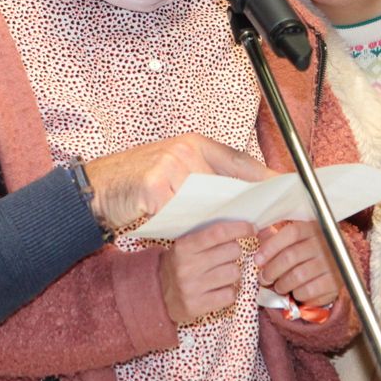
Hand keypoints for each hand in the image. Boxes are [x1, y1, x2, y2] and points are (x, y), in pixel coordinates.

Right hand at [84, 134, 269, 229]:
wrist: (94, 187)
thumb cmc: (137, 180)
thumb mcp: (174, 169)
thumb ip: (204, 177)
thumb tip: (241, 197)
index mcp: (194, 143)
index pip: (238, 160)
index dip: (263, 176)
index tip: (286, 187)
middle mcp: (184, 150)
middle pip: (225, 186)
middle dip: (239, 209)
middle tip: (256, 227)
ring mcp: (168, 167)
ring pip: (203, 204)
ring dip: (208, 223)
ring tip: (216, 236)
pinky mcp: (153, 188)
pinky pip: (178, 216)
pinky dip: (181, 229)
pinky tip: (179, 235)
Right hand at [160, 220, 249, 324]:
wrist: (156, 295)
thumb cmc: (177, 266)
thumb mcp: (185, 247)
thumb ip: (208, 237)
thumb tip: (241, 227)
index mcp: (184, 247)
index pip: (218, 233)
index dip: (239, 228)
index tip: (251, 228)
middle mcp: (187, 266)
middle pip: (232, 252)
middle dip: (234, 253)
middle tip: (226, 258)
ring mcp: (192, 287)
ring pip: (234, 273)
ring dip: (233, 273)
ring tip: (221, 275)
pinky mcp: (197, 306)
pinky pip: (230, 294)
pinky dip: (230, 292)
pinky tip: (220, 290)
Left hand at [254, 220, 342, 307]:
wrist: (340, 264)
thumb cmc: (311, 251)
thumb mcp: (297, 239)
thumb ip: (278, 237)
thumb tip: (258, 235)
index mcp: (313, 229)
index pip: (291, 233)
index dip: (271, 247)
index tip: (258, 259)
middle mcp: (325, 244)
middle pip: (290, 256)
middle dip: (271, 270)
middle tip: (264, 278)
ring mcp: (332, 263)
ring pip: (297, 276)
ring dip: (282, 285)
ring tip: (279, 287)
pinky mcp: (335, 283)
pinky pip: (308, 291)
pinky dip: (297, 294)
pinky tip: (295, 292)